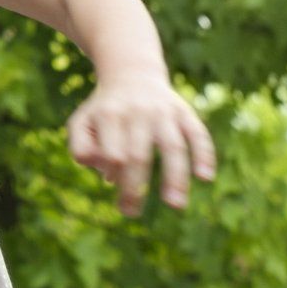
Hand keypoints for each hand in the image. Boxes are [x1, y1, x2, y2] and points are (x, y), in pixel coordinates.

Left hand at [69, 74, 215, 215]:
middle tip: (131, 213)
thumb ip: (81, 147)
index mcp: (111, 115)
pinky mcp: (184, 112)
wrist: (132, 74)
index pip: (114, 153)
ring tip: (176, 205)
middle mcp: (139, 112)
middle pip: (139, 155)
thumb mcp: (81, 122)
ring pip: (173, 146)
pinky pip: (197, 133)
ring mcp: (164, 112)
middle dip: (136, 187)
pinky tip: (205, 177)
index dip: (114, 174)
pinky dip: (204, 154)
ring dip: (175, 177)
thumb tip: (103, 173)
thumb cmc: (103, 110)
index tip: (114, 189)